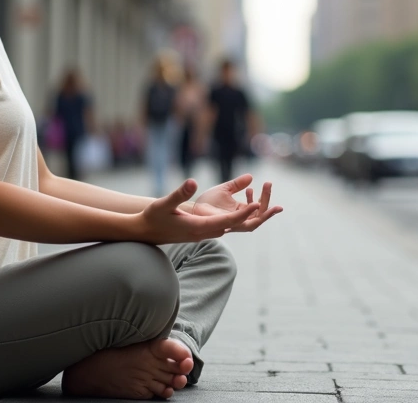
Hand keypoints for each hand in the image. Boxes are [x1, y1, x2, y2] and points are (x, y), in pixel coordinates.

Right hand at [134, 180, 258, 243]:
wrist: (145, 232)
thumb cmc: (153, 217)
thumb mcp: (164, 203)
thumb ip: (178, 193)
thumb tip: (192, 181)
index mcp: (198, 227)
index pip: (225, 221)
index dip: (242, 213)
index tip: (257, 205)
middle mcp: (204, 233)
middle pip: (234, 226)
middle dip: (252, 216)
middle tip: (272, 205)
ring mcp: (203, 234)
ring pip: (230, 227)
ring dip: (245, 217)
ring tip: (262, 203)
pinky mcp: (201, 232)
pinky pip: (224, 226)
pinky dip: (235, 218)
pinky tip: (241, 208)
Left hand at [191, 174, 282, 232]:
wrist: (193, 209)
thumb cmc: (207, 202)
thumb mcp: (225, 189)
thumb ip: (237, 184)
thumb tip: (251, 176)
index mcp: (241, 211)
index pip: (257, 206)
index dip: (265, 196)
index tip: (268, 182)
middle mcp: (240, 219)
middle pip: (259, 214)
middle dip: (266, 200)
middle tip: (268, 184)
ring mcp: (235, 224)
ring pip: (256, 220)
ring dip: (264, 208)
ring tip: (266, 190)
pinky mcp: (228, 226)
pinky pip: (245, 224)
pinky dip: (252, 214)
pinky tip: (254, 202)